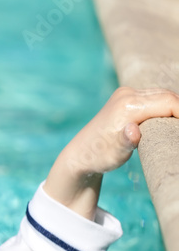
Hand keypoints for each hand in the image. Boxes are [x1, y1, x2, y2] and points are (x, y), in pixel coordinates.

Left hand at [44, 87, 178, 218]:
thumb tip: (133, 130)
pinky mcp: (126, 97)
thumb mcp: (115, 154)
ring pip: (162, 94)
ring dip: (174, 107)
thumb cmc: (99, 156)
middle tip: (178, 131)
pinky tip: (167, 120)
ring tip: (175, 126)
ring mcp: (125, 93)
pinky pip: (154, 97)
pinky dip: (164, 106)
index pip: (169, 103)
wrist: (81, 153)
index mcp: (127, 106)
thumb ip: (127, 141)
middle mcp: (127, 95)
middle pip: (168, 96)